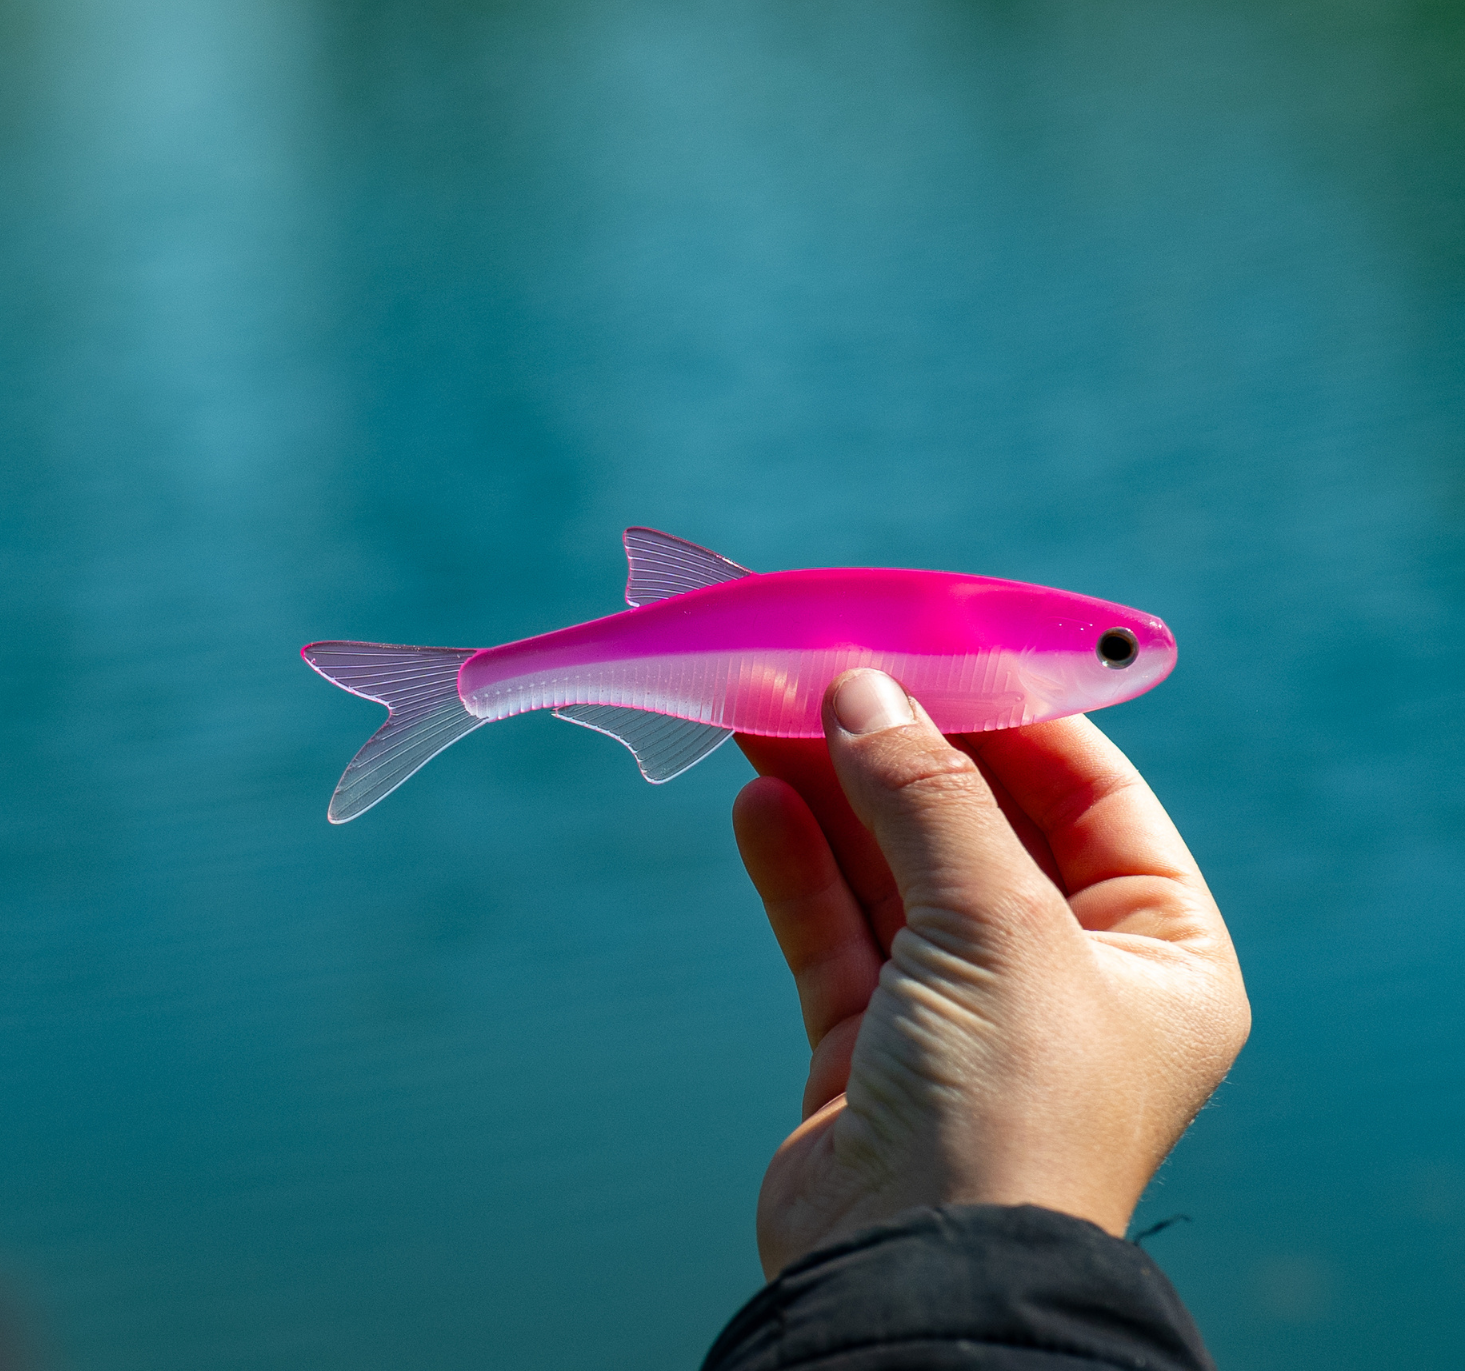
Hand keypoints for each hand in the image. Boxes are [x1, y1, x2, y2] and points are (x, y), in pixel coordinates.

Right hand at [731, 669, 1248, 1277]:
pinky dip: (794, 863)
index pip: (1093, 796)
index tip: (928, 642)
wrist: (914, 1273)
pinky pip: (833, 930)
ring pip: (892, 869)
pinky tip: (756, 800)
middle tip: (821, 666)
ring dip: (832, 789)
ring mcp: (963, 1015)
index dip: (1012, 714)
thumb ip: (929, 794)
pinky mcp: (867, 1050)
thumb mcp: (996, 923)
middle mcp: (1069, 981)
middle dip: (899, 744)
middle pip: (978, 824)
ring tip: (763, 710)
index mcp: (1160, 955)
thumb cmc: (1007, 1104)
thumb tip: (862, 689)